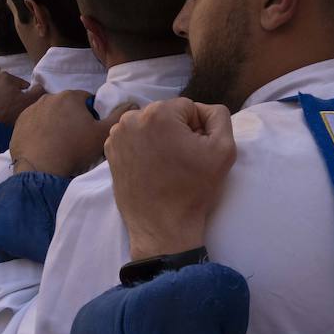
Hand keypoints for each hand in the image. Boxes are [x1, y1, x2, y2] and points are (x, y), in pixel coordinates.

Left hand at [0, 67, 42, 124]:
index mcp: (7, 77)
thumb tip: (40, 86)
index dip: (26, 91)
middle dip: (8, 85)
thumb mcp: (29, 103)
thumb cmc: (7, 114)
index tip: (26, 100)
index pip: (22, 83)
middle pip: (3, 79)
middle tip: (11, 95)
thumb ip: (38, 92)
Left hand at [10, 91, 133, 178]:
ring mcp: (30, 111)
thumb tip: (133, 103)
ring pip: (49, 115)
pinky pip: (33, 126)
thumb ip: (119, 116)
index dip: (91, 116)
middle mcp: (47, 97)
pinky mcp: (18, 125)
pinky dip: (39, 133)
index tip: (90, 132)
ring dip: (55, 125)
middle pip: (66, 107)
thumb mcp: (103, 134)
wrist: (41, 170)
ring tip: (59, 146)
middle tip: (76, 141)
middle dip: (72, 119)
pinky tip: (45, 148)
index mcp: (69, 96)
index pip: (86, 100)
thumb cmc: (74, 150)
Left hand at [104, 98, 235, 260]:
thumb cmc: (193, 189)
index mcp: (158, 113)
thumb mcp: (224, 149)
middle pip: (167, 115)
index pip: (188, 108)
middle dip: (177, 132)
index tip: (196, 152)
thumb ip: (219, 117)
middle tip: (182, 162)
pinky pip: (134, 140)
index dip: (198, 130)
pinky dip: (144, 149)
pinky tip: (152, 170)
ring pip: (149, 126)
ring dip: (160, 140)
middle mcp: (132, 119)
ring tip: (167, 167)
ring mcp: (116, 136)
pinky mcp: (110, 152)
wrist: (162, 226)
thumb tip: (204, 111)